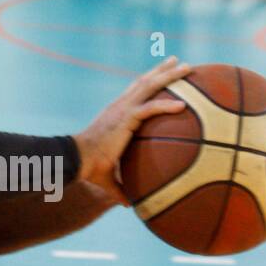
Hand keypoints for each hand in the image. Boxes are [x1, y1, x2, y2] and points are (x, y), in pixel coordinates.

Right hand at [73, 56, 190, 204]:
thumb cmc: (89, 168)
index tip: (162, 72)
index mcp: (117, 113)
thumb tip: (129, 205)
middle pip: (145, 81)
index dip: (149, 80)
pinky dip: (167, 105)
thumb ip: (120, 188)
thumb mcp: (108, 176)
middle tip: (179, 60)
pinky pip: (150, 108)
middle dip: (163, 69)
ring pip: (150, 86)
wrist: (78, 160)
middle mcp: (120, 106)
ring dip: (169, 75)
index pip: (135, 90)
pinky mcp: (126, 118)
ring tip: (187, 67)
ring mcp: (123, 109)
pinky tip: (183, 106)